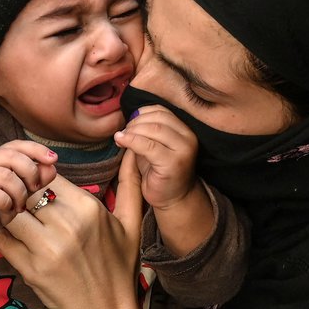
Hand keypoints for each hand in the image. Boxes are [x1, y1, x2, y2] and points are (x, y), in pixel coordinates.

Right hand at [0, 140, 57, 246]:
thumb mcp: (21, 193)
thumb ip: (35, 180)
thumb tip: (52, 167)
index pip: (17, 145)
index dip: (36, 149)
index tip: (54, 159)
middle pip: (13, 157)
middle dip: (30, 173)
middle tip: (34, 190)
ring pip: (5, 176)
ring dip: (19, 193)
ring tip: (18, 206)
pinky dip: (5, 203)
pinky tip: (5, 210)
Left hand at [0, 173, 143, 308]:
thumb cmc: (119, 268)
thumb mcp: (131, 224)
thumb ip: (131, 185)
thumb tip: (134, 153)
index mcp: (89, 208)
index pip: (47, 175)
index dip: (38, 179)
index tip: (38, 188)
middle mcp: (67, 225)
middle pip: (26, 191)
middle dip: (20, 193)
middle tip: (20, 200)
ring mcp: (47, 248)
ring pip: (11, 212)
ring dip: (7, 212)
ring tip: (13, 217)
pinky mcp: (30, 269)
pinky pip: (2, 239)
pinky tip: (7, 234)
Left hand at [116, 105, 212, 255]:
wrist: (173, 197)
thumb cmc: (159, 170)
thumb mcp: (153, 144)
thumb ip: (147, 129)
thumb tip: (130, 116)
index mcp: (185, 129)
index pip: (161, 111)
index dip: (141, 113)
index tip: (128, 122)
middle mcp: (188, 137)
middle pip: (157, 118)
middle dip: (135, 122)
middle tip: (123, 132)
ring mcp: (183, 150)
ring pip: (153, 129)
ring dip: (132, 131)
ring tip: (120, 137)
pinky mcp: (173, 162)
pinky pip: (148, 146)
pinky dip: (131, 141)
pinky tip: (120, 141)